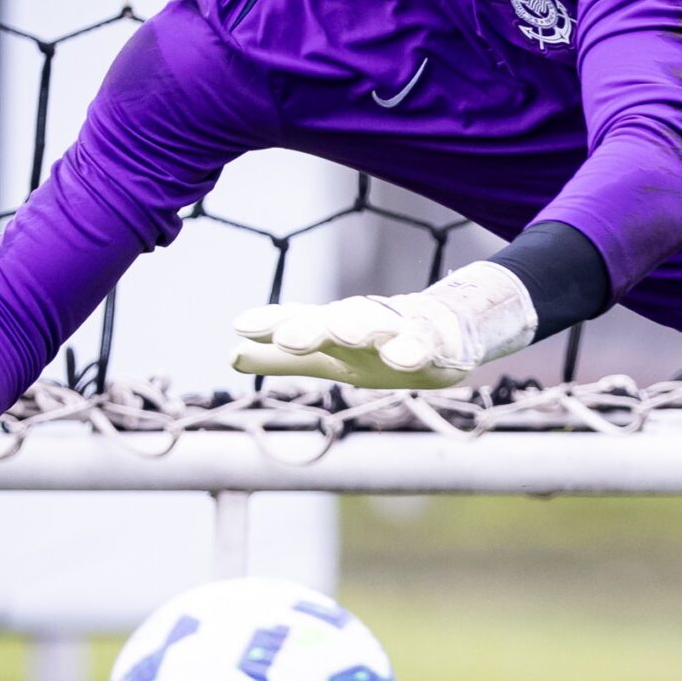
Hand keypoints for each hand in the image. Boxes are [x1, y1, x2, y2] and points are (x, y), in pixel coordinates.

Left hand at [230, 261, 537, 389]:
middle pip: (336, 320)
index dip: (272, 324)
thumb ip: (281, 358)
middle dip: (313, 329)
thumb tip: (229, 355)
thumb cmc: (378, 348)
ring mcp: (402, 330)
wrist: (452, 331)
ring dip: (361, 328)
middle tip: (288, 339)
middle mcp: (365, 324)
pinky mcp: (438, 343)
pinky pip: (427, 345)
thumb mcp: (328, 358)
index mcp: (336, 330)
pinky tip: (403, 359)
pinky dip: (415, 349)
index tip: (240, 326)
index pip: (300, 321)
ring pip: (381, 325)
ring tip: (343, 336)